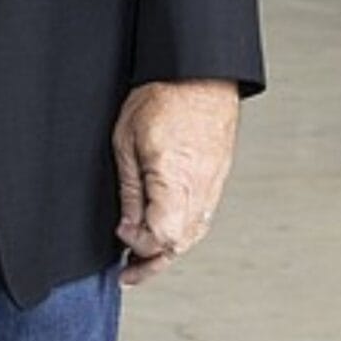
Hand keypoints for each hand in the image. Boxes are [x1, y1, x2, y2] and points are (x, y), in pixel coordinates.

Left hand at [112, 79, 238, 286]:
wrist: (199, 70)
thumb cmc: (163, 95)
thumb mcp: (126, 142)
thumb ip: (130, 192)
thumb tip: (128, 228)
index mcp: (174, 179)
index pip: (161, 238)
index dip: (137, 245)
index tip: (121, 236)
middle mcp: (200, 187)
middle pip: (181, 244)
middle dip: (153, 261)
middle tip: (130, 269)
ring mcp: (214, 182)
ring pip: (195, 233)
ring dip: (170, 248)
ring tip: (146, 254)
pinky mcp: (220, 174)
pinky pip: (204, 214)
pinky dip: (185, 228)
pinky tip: (169, 226)